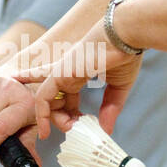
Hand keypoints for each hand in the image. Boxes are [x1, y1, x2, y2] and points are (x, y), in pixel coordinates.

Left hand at [29, 20, 143, 139]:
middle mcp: (67, 72)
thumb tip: (106, 130)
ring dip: (54, 120)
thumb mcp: (118, 86)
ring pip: (47, 102)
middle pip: (55, 100)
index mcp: (80, 72)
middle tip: (75, 130)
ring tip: (69, 130)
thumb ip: (110, 107)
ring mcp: (61, 72)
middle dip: (62, 119)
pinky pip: (42, 99)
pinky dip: (41, 115)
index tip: (80, 125)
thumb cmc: (124, 55)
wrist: (124, 36)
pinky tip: (45, 131)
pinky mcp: (58, 74)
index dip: (70, 111)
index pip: (66, 93)